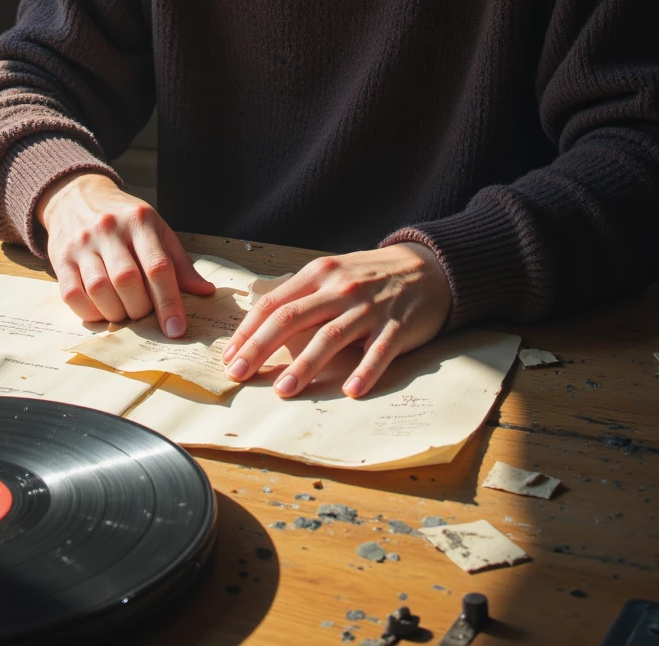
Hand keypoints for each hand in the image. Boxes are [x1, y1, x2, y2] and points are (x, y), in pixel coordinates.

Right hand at [35, 172, 214, 336]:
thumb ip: (179, 262)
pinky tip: (101, 310)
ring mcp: (82, 243)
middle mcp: (109, 229)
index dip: (169, 302)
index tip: (176, 329)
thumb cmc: (124, 219)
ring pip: (99, 290)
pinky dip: (90, 312)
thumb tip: (206, 292)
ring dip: (116, 313)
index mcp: (140, 220)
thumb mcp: (156, 229)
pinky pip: (73, 296)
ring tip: (124, 312)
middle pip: (127, 281)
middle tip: (145, 313)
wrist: (77, 196)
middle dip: (140, 308)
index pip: (158, 266)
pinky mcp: (60, 259)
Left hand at [221, 243, 451, 398]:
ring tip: (283, 390)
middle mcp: (340, 288)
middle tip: (239, 374)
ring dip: (304, 366)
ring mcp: (368, 307)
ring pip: (330, 337)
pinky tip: (351, 390)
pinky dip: (364, 371)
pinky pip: (378, 351)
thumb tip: (262, 323)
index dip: (249, 331)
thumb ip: (303, 293)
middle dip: (260, 348)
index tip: (230, 356)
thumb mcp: (334, 272)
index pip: (275, 303)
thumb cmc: (372, 275)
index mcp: (319, 273)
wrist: (428, 267)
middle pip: (292, 318)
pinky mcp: (396, 326)